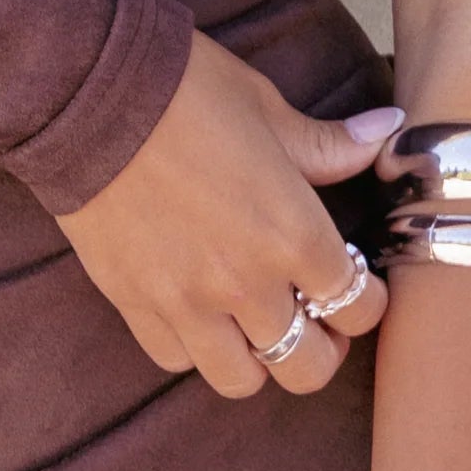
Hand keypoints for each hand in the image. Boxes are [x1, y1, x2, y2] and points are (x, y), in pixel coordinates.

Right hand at [55, 37, 393, 396]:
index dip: (366, 301)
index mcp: (292, 234)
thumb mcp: (266, 108)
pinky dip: (194, 348)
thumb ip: (326, 144)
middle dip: (322, 349)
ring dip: (258, 359)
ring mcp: (186, 303)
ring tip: (256, 326)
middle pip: (307, 367)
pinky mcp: (134, 303)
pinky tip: (199, 314)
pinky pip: (175, 359)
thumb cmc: (183, 89)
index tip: (355, 282)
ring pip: (241, 381)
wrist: (85, 92)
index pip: (356, 307)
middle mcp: (245, 284)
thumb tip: (385, 132)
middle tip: (315, 319)